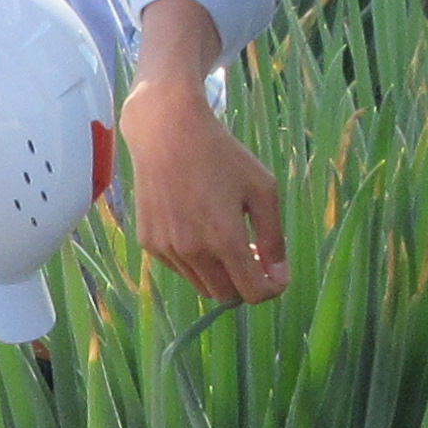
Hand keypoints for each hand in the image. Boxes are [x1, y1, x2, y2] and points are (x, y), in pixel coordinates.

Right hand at [121, 71, 287, 303]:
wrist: (166, 132)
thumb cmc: (221, 155)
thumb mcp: (262, 189)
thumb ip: (274, 239)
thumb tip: (278, 276)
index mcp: (225, 240)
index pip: (252, 293)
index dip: (270, 289)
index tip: (276, 274)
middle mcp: (193, 252)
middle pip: (226, 295)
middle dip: (244, 283)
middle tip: (253, 255)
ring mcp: (167, 249)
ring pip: (201, 284)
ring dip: (219, 273)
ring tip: (226, 238)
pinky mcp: (149, 243)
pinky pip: (180, 268)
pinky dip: (195, 260)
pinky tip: (197, 226)